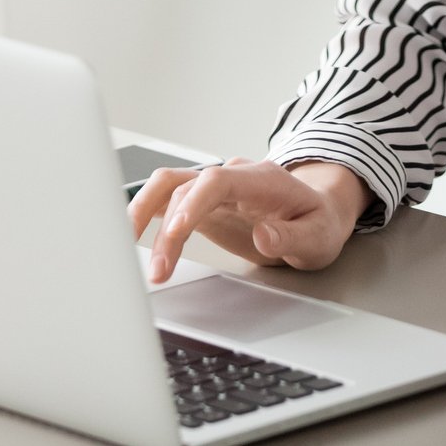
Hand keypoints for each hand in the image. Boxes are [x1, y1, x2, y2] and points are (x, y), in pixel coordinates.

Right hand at [128, 156, 368, 284]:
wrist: (316, 211)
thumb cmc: (317, 222)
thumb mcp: (319, 237)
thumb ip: (292, 236)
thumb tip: (264, 234)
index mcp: (262, 180)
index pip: (218, 180)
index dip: (193, 203)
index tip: (176, 232)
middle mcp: (232, 176)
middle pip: (183, 186)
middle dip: (163, 227)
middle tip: (156, 268)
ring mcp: (214, 187)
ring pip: (166, 187)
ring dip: (144, 216)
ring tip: (129, 254)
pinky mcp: (201, 202)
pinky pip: (166, 199)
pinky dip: (144, 214)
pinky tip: (126, 235)